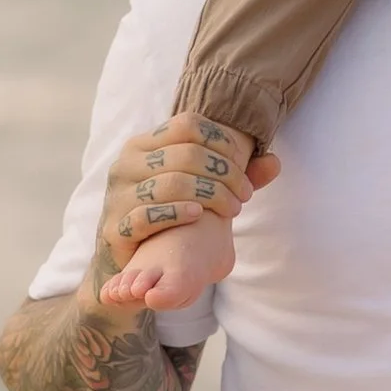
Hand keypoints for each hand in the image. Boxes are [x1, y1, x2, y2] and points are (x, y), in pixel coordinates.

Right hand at [96, 120, 273, 273]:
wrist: (129, 266)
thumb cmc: (169, 221)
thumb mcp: (198, 192)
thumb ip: (233, 176)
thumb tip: (275, 162)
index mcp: (143, 145)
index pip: (189, 125)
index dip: (224, 143)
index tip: (242, 168)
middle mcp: (126, 164)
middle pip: (188, 153)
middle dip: (227, 174)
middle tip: (245, 195)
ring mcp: (118, 196)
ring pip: (172, 182)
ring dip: (212, 195)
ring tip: (232, 209)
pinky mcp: (115, 228)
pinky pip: (148, 215)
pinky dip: (178, 212)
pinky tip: (199, 216)